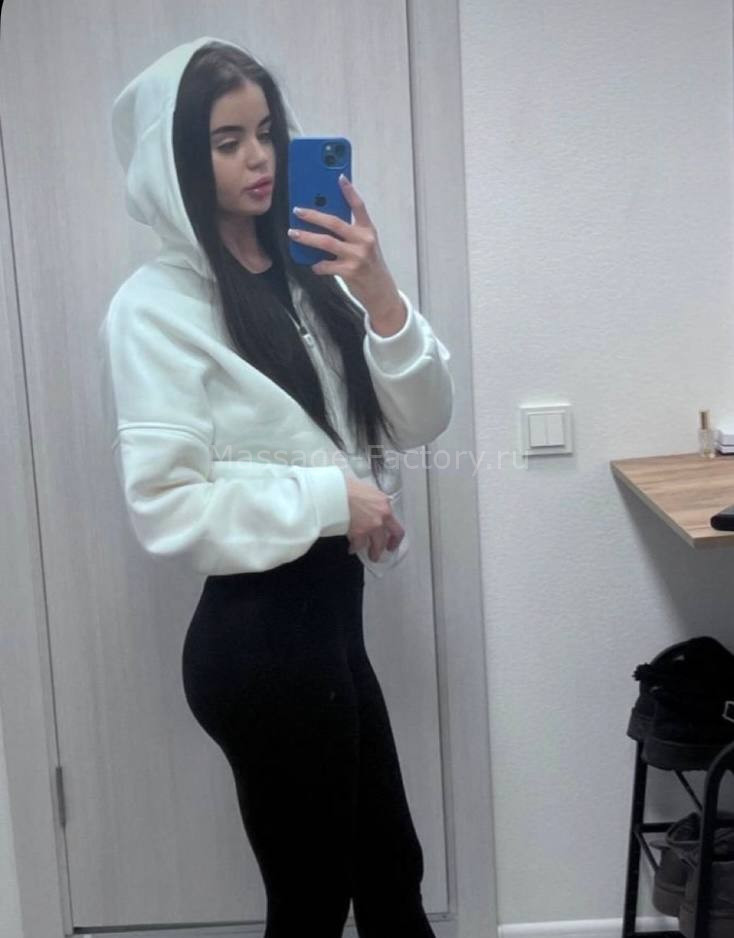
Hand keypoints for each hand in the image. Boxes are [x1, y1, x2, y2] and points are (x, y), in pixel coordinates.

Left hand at [287, 175, 400, 314]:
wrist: (380, 291)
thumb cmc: (368, 265)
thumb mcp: (364, 245)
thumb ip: (349, 233)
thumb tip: (323, 221)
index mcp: (368, 230)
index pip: (359, 206)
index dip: (349, 191)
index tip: (339, 177)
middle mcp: (364, 241)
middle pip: (335, 222)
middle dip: (313, 215)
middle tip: (298, 211)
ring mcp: (357, 256)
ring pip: (326, 242)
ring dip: (307, 237)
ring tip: (294, 233)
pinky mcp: (350, 271)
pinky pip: (326, 265)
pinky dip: (317, 265)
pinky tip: (313, 264)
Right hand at [344, 477, 404, 562]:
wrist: (334, 493)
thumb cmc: (346, 487)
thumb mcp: (366, 490)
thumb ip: (373, 501)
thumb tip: (372, 507)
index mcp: (384, 503)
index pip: (396, 522)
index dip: (395, 535)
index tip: (392, 540)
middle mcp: (382, 516)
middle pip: (391, 537)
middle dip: (388, 547)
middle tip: (383, 551)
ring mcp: (372, 526)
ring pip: (377, 545)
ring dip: (374, 552)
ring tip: (371, 556)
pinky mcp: (359, 533)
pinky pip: (359, 545)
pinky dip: (355, 548)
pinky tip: (352, 548)